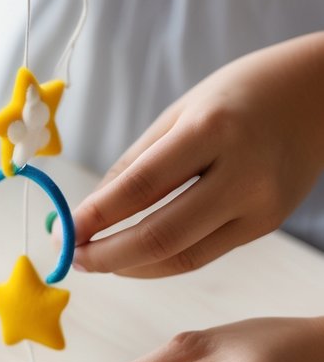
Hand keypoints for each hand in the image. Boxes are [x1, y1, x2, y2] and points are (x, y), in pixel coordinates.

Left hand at [72, 34, 323, 275]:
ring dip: (131, 267)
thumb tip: (89, 211)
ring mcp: (260, 205)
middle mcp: (241, 173)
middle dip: (108, 256)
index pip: (140, 187)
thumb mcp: (182, 111)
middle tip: (72, 258)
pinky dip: (162, 261)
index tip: (62, 231)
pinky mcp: (267, 225)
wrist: (320, 95)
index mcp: (212, 130)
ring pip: (182, 257)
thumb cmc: (240, 94)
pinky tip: (135, 257)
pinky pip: (204, 254)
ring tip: (97, 261)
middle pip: (161, 235)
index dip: (95, 217)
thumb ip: (136, 162)